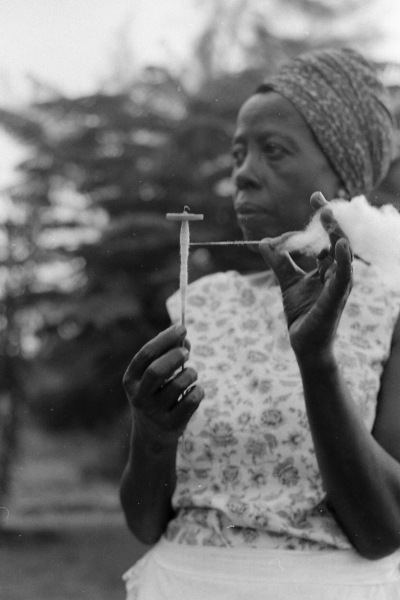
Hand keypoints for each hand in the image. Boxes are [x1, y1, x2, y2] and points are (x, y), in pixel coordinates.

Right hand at [123, 325, 203, 447]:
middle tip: (187, 352)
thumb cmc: (157, 394)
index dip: (165, 339)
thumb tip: (184, 337)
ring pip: (178, 385)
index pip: (146, 355)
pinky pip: (191, 401)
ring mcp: (154, 413)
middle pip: (157, 371)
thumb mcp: (155, 376)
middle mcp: (139, 396)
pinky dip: (198, 391)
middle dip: (175, 356)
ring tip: (191, 373)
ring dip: (190, 373)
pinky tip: (196, 390)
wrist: (152, 435)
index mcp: (131, 379)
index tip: (182, 328)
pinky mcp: (171, 425)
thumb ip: (168, 354)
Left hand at [259, 192, 352, 361]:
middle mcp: (337, 274)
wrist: (303, 343)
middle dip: (330, 220)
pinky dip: (342, 261)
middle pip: (339, 240)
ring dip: (337, 234)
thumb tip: (263, 242)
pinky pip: (342, 278)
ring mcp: (339, 286)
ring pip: (344, 256)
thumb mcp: (286, 282)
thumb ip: (278, 262)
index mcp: (327, 268)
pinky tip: (339, 246)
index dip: (323, 217)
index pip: (328, 237)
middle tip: (320, 200)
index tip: (315, 197)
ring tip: (329, 215)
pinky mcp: (336, 299)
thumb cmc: (301, 313)